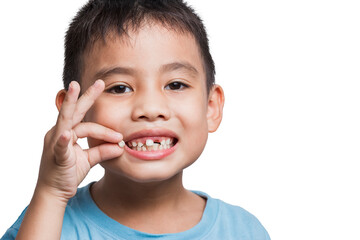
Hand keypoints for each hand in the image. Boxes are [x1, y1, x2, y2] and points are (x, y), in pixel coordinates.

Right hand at [36, 80, 122, 201]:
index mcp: (68, 132)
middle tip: (100, 82)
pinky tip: (66, 134)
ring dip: (72, 103)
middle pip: (75, 110)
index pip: (87, 121)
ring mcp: (55, 142)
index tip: (120, 136)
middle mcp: (59, 132)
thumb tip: (120, 146)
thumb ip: (103, 151)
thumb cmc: (68, 172)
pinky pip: (59, 146)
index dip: (105, 128)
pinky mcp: (55, 156)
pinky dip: (62, 140)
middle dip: (86, 95)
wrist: (54, 192)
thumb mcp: (89, 159)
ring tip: (74, 87)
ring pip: (67, 120)